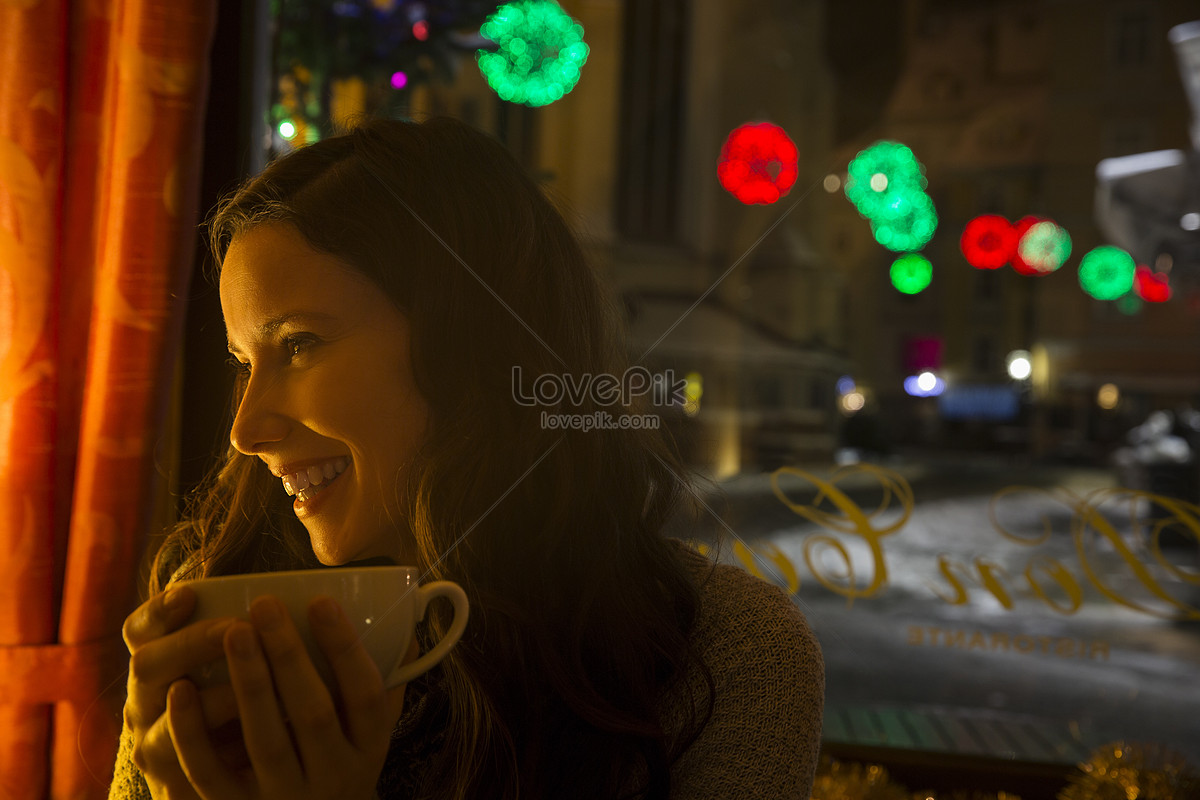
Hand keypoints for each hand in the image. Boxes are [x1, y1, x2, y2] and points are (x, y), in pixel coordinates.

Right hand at [121, 586, 241, 798]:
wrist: (227, 780)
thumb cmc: (245, 700)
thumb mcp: (233, 664)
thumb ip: (247, 639)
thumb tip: (290, 605)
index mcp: (155, 665)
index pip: (140, 630)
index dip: (159, 611)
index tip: (189, 595)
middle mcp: (145, 703)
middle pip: (147, 665)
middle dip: (193, 643)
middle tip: (238, 627)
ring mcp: (153, 746)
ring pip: (166, 723)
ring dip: (214, 700)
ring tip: (252, 687)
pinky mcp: (175, 785)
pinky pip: (190, 768)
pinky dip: (223, 753)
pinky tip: (257, 734)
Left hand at [166, 594, 409, 798]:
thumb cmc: (338, 764)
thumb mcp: (369, 734)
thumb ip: (382, 686)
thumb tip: (398, 625)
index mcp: (368, 748)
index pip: (365, 695)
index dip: (345, 648)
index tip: (320, 602)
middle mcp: (333, 776)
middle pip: (313, 714)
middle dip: (288, 656)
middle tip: (265, 605)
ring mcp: (284, 799)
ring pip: (265, 740)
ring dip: (249, 683)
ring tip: (233, 632)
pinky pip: (210, 775)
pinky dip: (193, 734)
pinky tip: (181, 691)